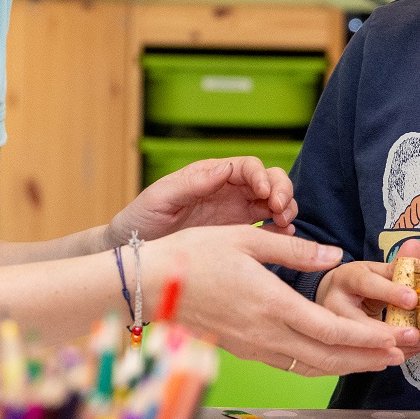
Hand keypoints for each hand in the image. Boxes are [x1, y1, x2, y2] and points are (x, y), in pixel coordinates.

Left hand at [107, 157, 295, 245]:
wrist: (134, 251)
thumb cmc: (142, 218)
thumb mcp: (161, 197)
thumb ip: (192, 183)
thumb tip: (225, 168)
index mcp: (211, 175)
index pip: (248, 167)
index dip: (262, 176)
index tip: (265, 193)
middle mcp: (228, 190)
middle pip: (268, 181)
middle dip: (282, 190)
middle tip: (280, 210)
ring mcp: (235, 212)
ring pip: (273, 202)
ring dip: (285, 208)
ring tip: (284, 224)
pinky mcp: (237, 234)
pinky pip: (267, 228)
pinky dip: (280, 230)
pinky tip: (281, 238)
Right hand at [148, 225, 419, 377]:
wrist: (150, 285)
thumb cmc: (193, 255)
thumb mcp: (246, 238)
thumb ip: (294, 249)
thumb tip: (334, 254)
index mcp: (272, 305)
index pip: (331, 332)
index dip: (368, 339)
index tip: (396, 338)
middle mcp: (266, 334)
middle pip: (328, 357)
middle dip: (368, 358)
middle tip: (400, 354)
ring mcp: (254, 346)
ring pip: (310, 366)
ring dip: (346, 365)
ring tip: (375, 359)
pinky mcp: (243, 349)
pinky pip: (289, 363)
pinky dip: (318, 363)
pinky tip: (330, 355)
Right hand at [315, 257, 419, 360]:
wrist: (331, 298)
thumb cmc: (357, 284)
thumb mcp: (375, 270)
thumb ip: (397, 263)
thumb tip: (418, 247)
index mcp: (345, 277)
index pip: (365, 282)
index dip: (389, 290)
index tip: (413, 299)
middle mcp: (331, 303)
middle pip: (350, 322)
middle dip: (383, 334)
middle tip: (414, 337)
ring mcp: (323, 327)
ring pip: (344, 346)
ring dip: (377, 355)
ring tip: (406, 353)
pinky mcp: (324, 346)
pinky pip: (343, 361)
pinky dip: (368, 363)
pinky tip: (390, 360)